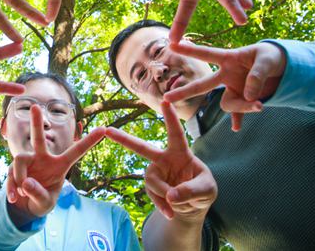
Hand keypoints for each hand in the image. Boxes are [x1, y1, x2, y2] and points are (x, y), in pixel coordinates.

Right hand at [6, 106, 104, 220]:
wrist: (25, 206)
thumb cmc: (42, 200)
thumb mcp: (45, 202)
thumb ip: (38, 194)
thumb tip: (25, 182)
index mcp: (60, 165)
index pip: (76, 151)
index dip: (89, 141)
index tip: (104, 129)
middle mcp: (43, 158)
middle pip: (39, 139)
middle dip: (36, 122)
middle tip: (36, 106)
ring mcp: (28, 161)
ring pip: (19, 159)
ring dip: (19, 177)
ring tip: (22, 193)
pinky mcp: (14, 167)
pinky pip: (10, 173)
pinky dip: (11, 188)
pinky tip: (13, 198)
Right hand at [106, 102, 216, 220]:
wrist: (192, 207)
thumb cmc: (203, 190)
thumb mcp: (206, 190)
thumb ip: (192, 191)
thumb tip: (170, 195)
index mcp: (180, 152)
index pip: (175, 133)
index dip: (171, 117)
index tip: (165, 101)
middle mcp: (163, 159)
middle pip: (142, 148)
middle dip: (124, 139)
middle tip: (107, 130)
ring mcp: (155, 173)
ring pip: (152, 181)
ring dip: (165, 194)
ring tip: (177, 204)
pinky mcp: (151, 187)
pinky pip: (153, 196)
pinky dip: (162, 206)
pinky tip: (170, 212)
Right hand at [164, 41, 285, 130]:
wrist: (282, 69)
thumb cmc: (271, 58)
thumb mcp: (267, 60)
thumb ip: (257, 75)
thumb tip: (249, 96)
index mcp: (230, 59)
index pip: (207, 54)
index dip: (191, 50)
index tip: (173, 44)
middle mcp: (226, 75)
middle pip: (202, 85)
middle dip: (185, 91)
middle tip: (167, 98)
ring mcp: (233, 89)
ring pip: (228, 103)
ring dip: (242, 107)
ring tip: (261, 106)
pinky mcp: (243, 100)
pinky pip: (237, 113)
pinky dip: (238, 120)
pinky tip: (237, 129)